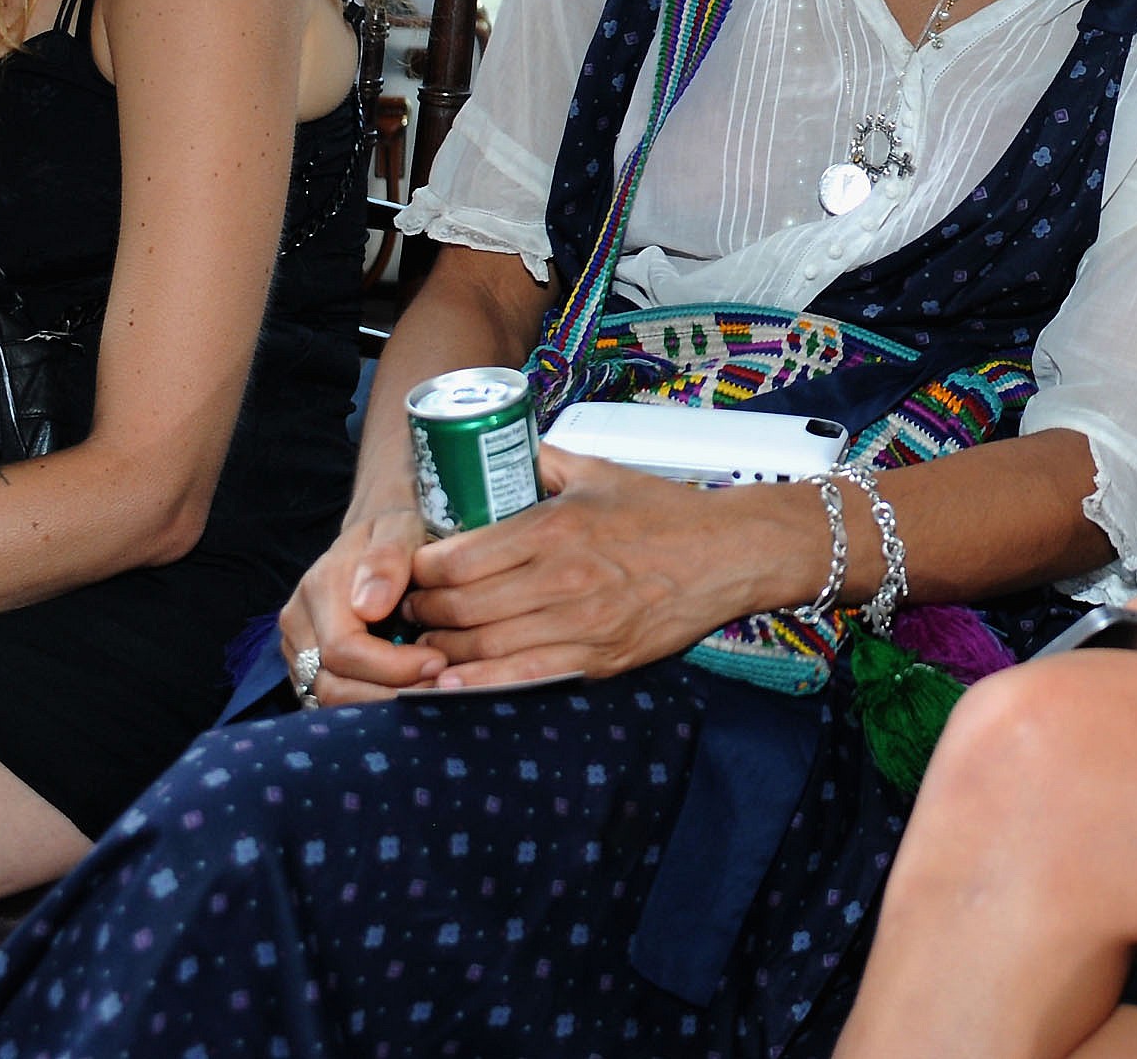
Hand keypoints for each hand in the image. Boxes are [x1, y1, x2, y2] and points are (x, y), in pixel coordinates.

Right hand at [277, 503, 447, 705]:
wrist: (373, 533)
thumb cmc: (393, 530)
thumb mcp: (399, 528)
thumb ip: (387, 560)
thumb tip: (370, 608)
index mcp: (318, 589)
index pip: (344, 649)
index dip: (392, 666)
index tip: (439, 660)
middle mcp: (297, 623)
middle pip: (332, 684)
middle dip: (389, 692)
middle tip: (439, 684)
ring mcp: (297, 648)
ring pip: (328, 699)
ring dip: (381, 703)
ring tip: (427, 690)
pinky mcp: (306, 666)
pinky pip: (331, 698)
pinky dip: (370, 703)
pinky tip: (407, 692)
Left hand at [402, 447, 803, 687]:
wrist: (729, 554)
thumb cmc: (662, 511)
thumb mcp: (598, 472)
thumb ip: (542, 461)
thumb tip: (495, 450)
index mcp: (556, 526)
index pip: (458, 558)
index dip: (419, 571)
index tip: (409, 571)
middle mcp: (563, 577)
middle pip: (460, 608)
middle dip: (420, 613)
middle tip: (407, 610)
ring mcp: (581, 624)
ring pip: (483, 648)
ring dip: (439, 650)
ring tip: (423, 643)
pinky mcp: (599, 659)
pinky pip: (524, 678)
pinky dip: (478, 684)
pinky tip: (447, 685)